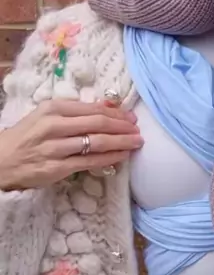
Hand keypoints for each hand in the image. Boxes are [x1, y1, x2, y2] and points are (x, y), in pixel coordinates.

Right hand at [0, 99, 143, 190]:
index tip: (130, 117)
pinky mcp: (57, 167)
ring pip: (97, 142)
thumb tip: (109, 106)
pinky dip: (109, 158)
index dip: (116, 114)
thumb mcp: (47, 116)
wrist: (1, 160)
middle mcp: (54, 125)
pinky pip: (89, 162)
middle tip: (138, 130)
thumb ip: (76, 112)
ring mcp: (56, 147)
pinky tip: (121, 157)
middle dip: (123, 127)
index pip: (93, 109)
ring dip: (121, 143)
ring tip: (136, 142)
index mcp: (53, 108)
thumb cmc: (27, 137)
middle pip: (98, 124)